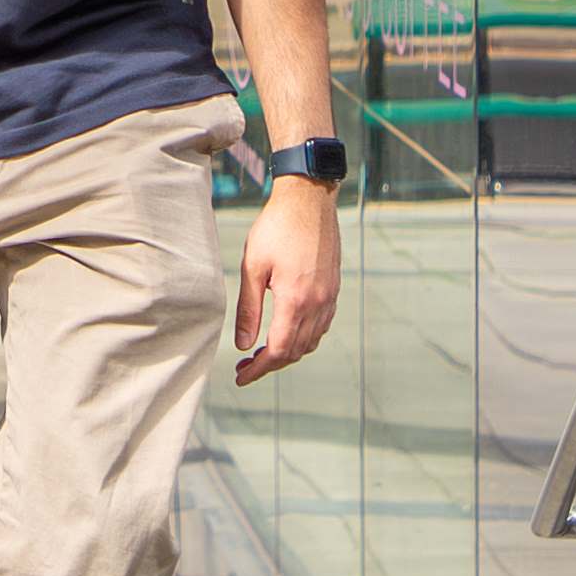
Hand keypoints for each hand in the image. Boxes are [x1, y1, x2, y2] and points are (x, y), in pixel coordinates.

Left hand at [233, 178, 340, 382]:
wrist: (308, 199)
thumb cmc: (276, 228)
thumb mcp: (253, 267)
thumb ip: (249, 308)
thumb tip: (242, 344)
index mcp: (296, 300)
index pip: (278, 350)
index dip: (259, 369)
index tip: (241, 376)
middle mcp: (318, 303)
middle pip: (296, 351)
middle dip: (270, 364)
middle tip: (246, 367)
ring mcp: (330, 297)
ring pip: (311, 341)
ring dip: (288, 353)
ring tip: (263, 353)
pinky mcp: (334, 288)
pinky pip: (321, 325)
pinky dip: (304, 338)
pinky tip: (287, 332)